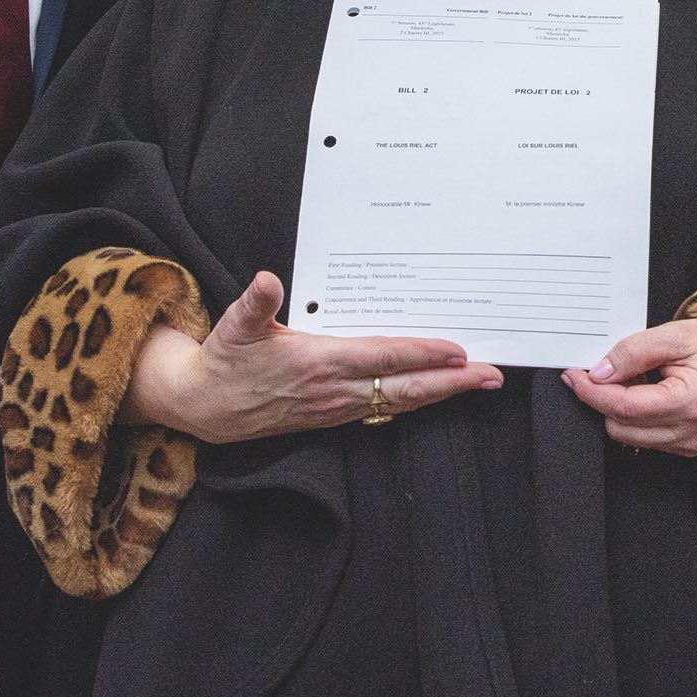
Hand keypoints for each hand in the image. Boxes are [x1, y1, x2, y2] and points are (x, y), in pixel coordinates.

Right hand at [123, 272, 502, 443]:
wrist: (204, 407)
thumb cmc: (224, 360)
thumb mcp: (234, 326)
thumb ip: (255, 303)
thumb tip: (266, 280)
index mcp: (317, 362)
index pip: (383, 359)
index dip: (423, 355)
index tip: (458, 351)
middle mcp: (333, 390)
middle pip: (405, 388)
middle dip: (452, 383)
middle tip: (492, 376)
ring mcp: (335, 408)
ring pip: (400, 402)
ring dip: (440, 394)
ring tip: (476, 383)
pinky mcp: (332, 416)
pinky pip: (384, 409)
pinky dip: (414, 402)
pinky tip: (434, 396)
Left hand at [562, 319, 696, 455]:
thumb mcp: (677, 335)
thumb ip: (634, 351)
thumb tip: (600, 371)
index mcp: (689, 403)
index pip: (622, 407)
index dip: (591, 391)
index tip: (574, 374)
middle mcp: (691, 432)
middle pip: (620, 427)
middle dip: (602, 399)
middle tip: (599, 369)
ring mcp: (692, 444)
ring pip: (630, 436)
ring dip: (618, 409)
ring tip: (628, 378)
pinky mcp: (690, 447)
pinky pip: (647, 439)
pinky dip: (636, 418)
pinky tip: (644, 393)